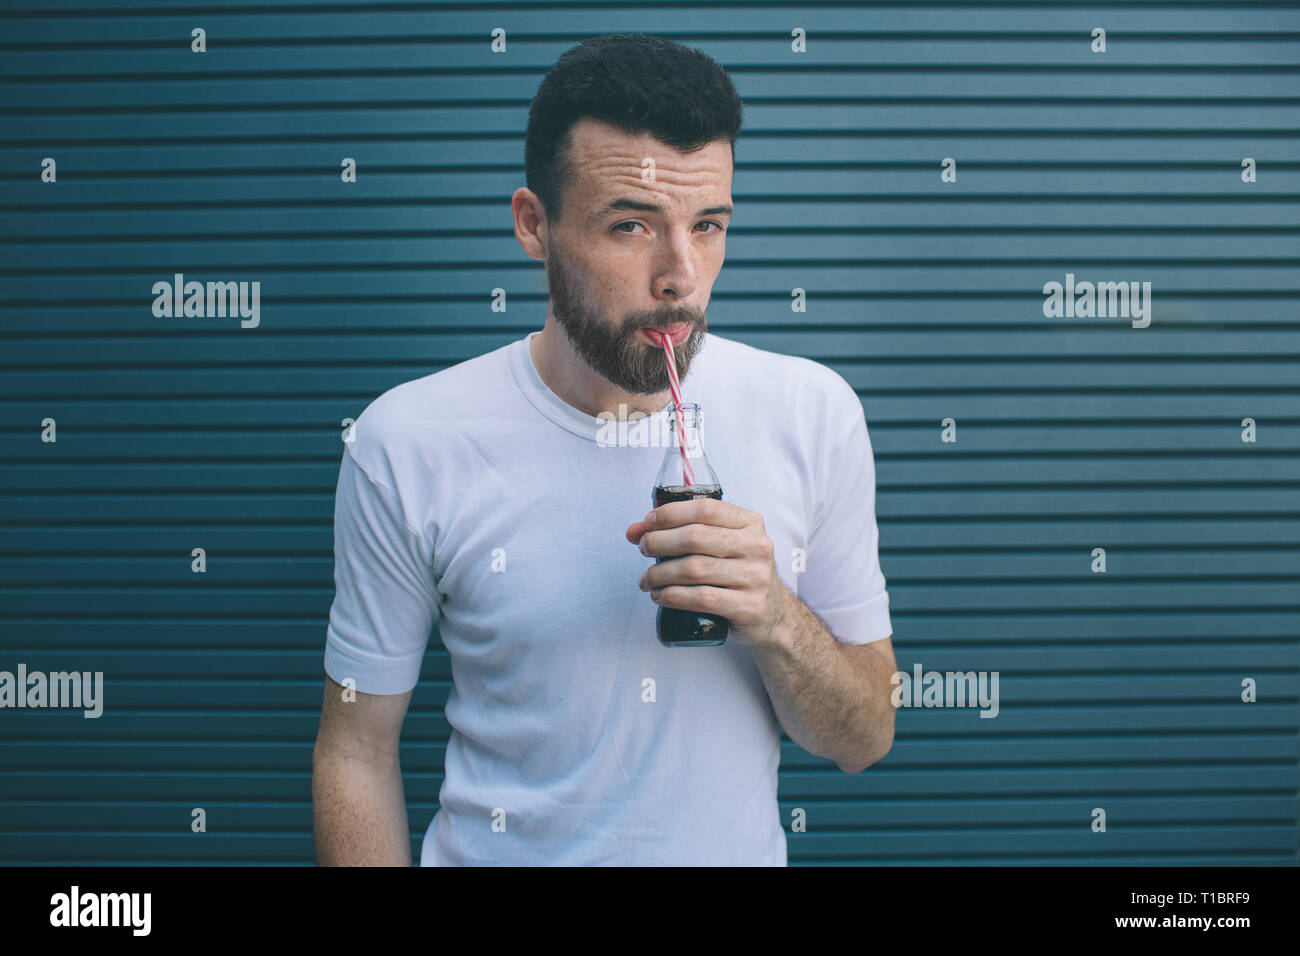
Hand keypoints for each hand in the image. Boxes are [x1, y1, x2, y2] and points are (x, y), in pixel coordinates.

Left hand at [625, 496, 792, 648]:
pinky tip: (659, 596)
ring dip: (660, 574)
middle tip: (643, 549)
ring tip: (646, 579)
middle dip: (660, 542)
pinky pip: (701, 598)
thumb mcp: (721, 546)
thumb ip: (683, 532)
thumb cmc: (737, 573)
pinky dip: (673, 597)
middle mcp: (757, 546)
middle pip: (696, 537)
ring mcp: (755, 577)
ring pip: (694, 569)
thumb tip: (634, 531)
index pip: (705, 509)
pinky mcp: (749, 607)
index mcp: (750, 523)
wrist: (772, 615)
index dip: (670, 514)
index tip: (647, 523)